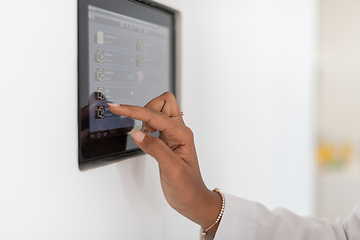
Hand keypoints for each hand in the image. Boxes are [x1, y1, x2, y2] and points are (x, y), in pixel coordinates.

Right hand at [108, 92, 221, 234]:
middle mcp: (178, 132)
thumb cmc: (188, 187)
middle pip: (163, 102)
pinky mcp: (166, 141)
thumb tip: (137, 133)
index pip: (155, 115)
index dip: (135, 111)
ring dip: (146, 117)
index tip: (118, 107)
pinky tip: (144, 136)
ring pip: (159, 111)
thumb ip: (155, 148)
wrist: (192, 200)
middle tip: (138, 125)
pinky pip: (155, 124)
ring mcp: (172, 136)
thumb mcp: (172, 169)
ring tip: (143, 134)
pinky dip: (146, 125)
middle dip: (146, 108)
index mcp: (182, 135)